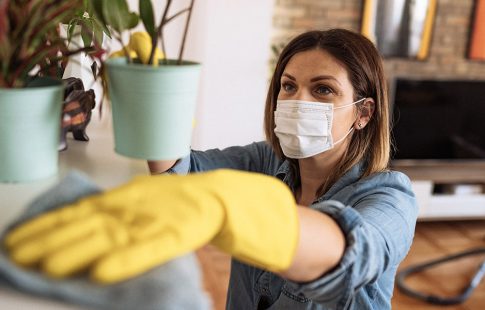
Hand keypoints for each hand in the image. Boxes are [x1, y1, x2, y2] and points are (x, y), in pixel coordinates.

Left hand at [4, 170, 298, 283]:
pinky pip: (149, 250)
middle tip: (18, 255)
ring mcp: (153, 221)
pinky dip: (126, 261)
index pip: (77, 211)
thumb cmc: (172, 201)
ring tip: (47, 267)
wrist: (216, 196)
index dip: (47, 225)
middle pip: (86, 224)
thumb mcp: (138, 200)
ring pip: (111, 237)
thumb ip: (110, 210)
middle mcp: (132, 208)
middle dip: (51, 240)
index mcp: (122, 199)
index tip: (17, 239)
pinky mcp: (175, 235)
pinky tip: (103, 273)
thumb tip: (70, 222)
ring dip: (78, 251)